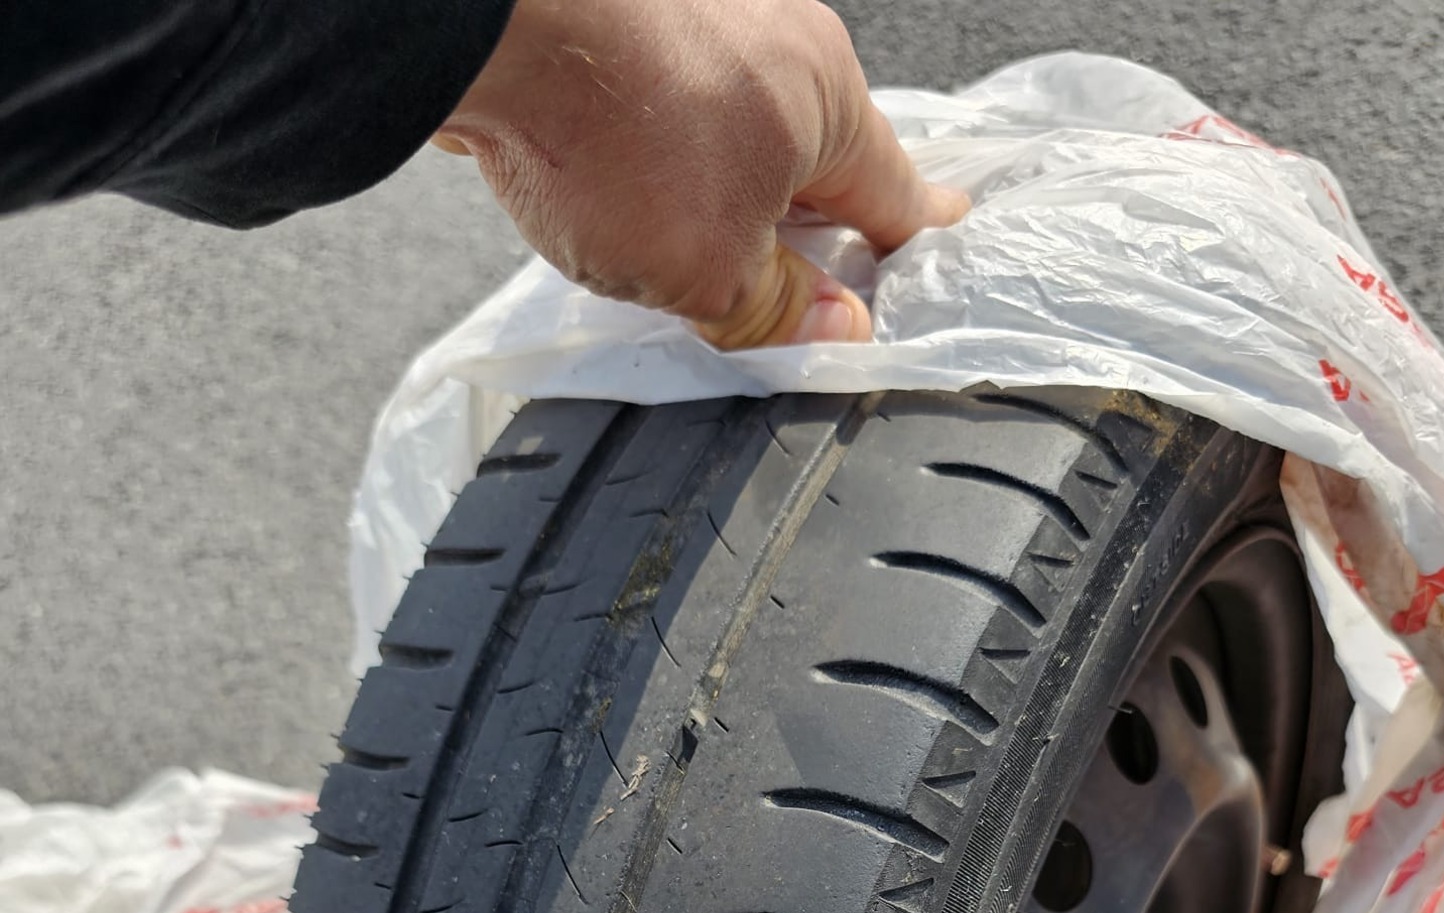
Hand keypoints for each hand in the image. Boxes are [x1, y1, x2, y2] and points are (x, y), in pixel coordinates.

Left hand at [432, 0, 967, 347]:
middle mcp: (778, 36)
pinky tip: (627, 199)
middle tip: (801, 284)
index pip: (893, 193)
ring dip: (727, 192)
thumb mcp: (710, 273)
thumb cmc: (613, 133)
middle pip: (816, 155)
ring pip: (740, 128)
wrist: (488, 23)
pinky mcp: (627, 22)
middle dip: (809, 222)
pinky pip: (672, 106)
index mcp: (828, 98)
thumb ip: (777, 312)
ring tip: (692, 257)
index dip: (910, 241)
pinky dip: (666, 157)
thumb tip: (832, 330)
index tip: (936, 242)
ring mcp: (700, 16)